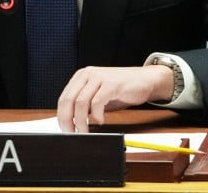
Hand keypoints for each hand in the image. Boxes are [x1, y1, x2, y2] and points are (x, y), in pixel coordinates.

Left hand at [56, 65, 173, 132]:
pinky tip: (101, 120)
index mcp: (81, 76)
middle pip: (69, 100)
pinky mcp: (111, 84)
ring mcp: (99, 77)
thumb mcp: (98, 94)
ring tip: (86, 131)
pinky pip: (97, 102)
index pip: (64, 98)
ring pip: (81, 102)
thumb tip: (72, 122)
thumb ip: (86, 104)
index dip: (62, 116)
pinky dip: (97, 115)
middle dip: (67, 120)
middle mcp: (88, 74)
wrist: (145, 80)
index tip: (65, 130)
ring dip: (81, 121)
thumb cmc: (121, 89)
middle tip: (72, 133)